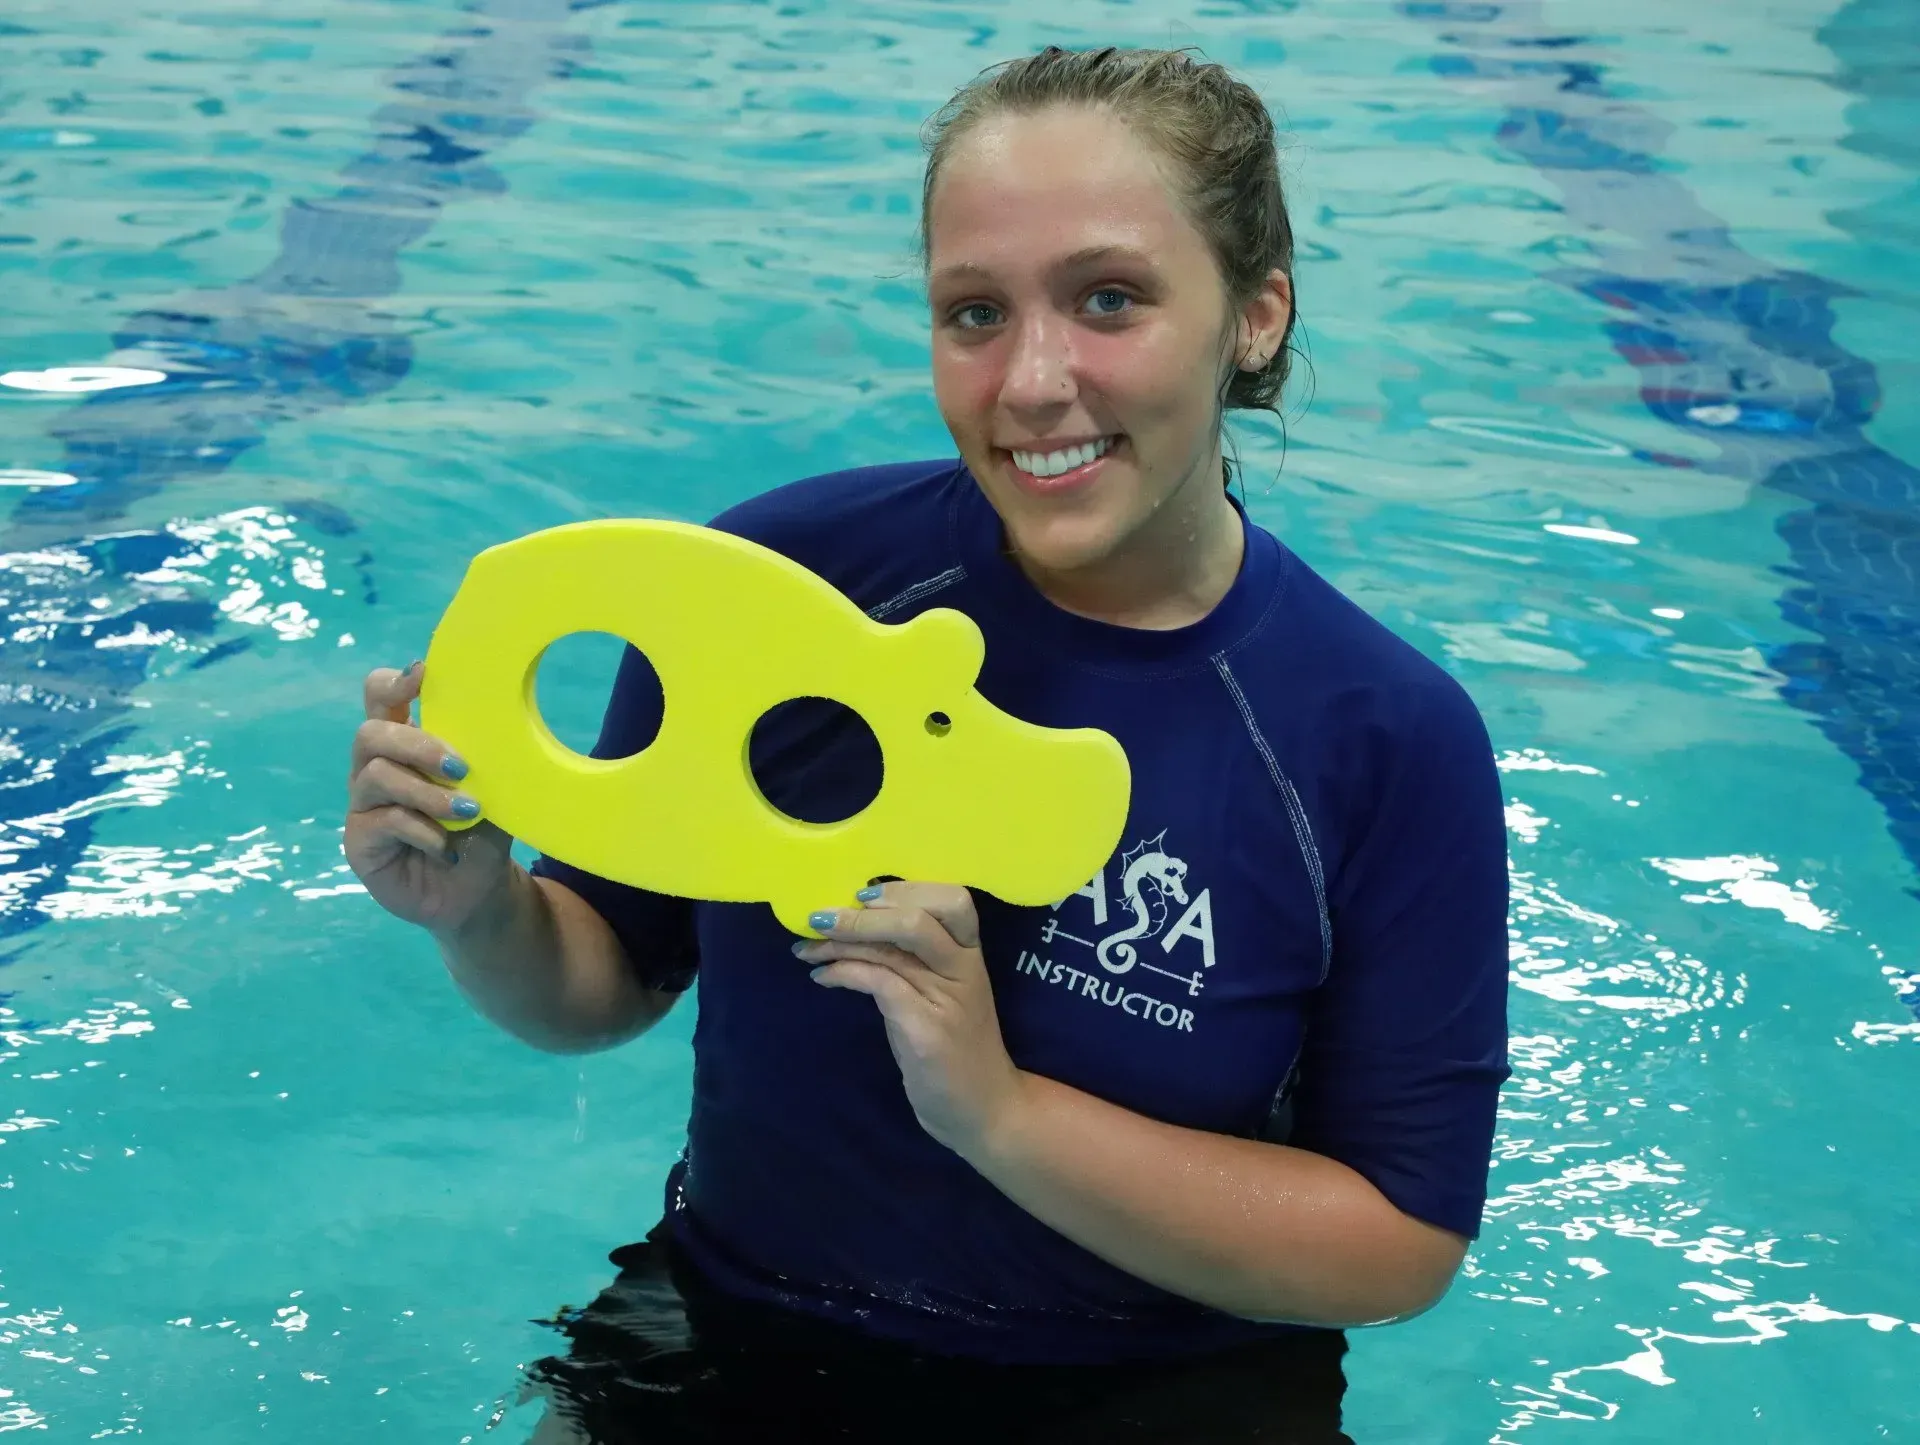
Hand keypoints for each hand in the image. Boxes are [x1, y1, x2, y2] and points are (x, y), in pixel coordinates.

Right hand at [345, 662, 513, 934]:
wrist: (475, 889)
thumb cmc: (479, 830)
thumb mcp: (491, 789)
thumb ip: (484, 757)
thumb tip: (500, 725)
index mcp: (403, 744)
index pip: (381, 698)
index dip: (394, 682)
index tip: (423, 674)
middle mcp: (374, 768)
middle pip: (371, 733)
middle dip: (417, 745)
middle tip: (461, 766)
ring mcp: (362, 804)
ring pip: (377, 776)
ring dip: (428, 793)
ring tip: (467, 811)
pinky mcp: (359, 841)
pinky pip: (383, 822)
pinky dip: (423, 831)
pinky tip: (448, 847)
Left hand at [794, 883, 1026, 1159]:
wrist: (982, 1110)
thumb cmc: (955, 1049)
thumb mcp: (936, 995)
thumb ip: (910, 960)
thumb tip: (858, 927)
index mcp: (970, 955)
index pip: (954, 899)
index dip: (905, 889)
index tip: (863, 895)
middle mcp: (964, 970)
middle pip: (918, 918)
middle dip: (862, 914)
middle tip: (820, 918)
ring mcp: (947, 999)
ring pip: (891, 950)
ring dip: (838, 944)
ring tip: (805, 948)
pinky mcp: (926, 1030)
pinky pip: (878, 983)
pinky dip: (843, 973)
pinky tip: (822, 978)